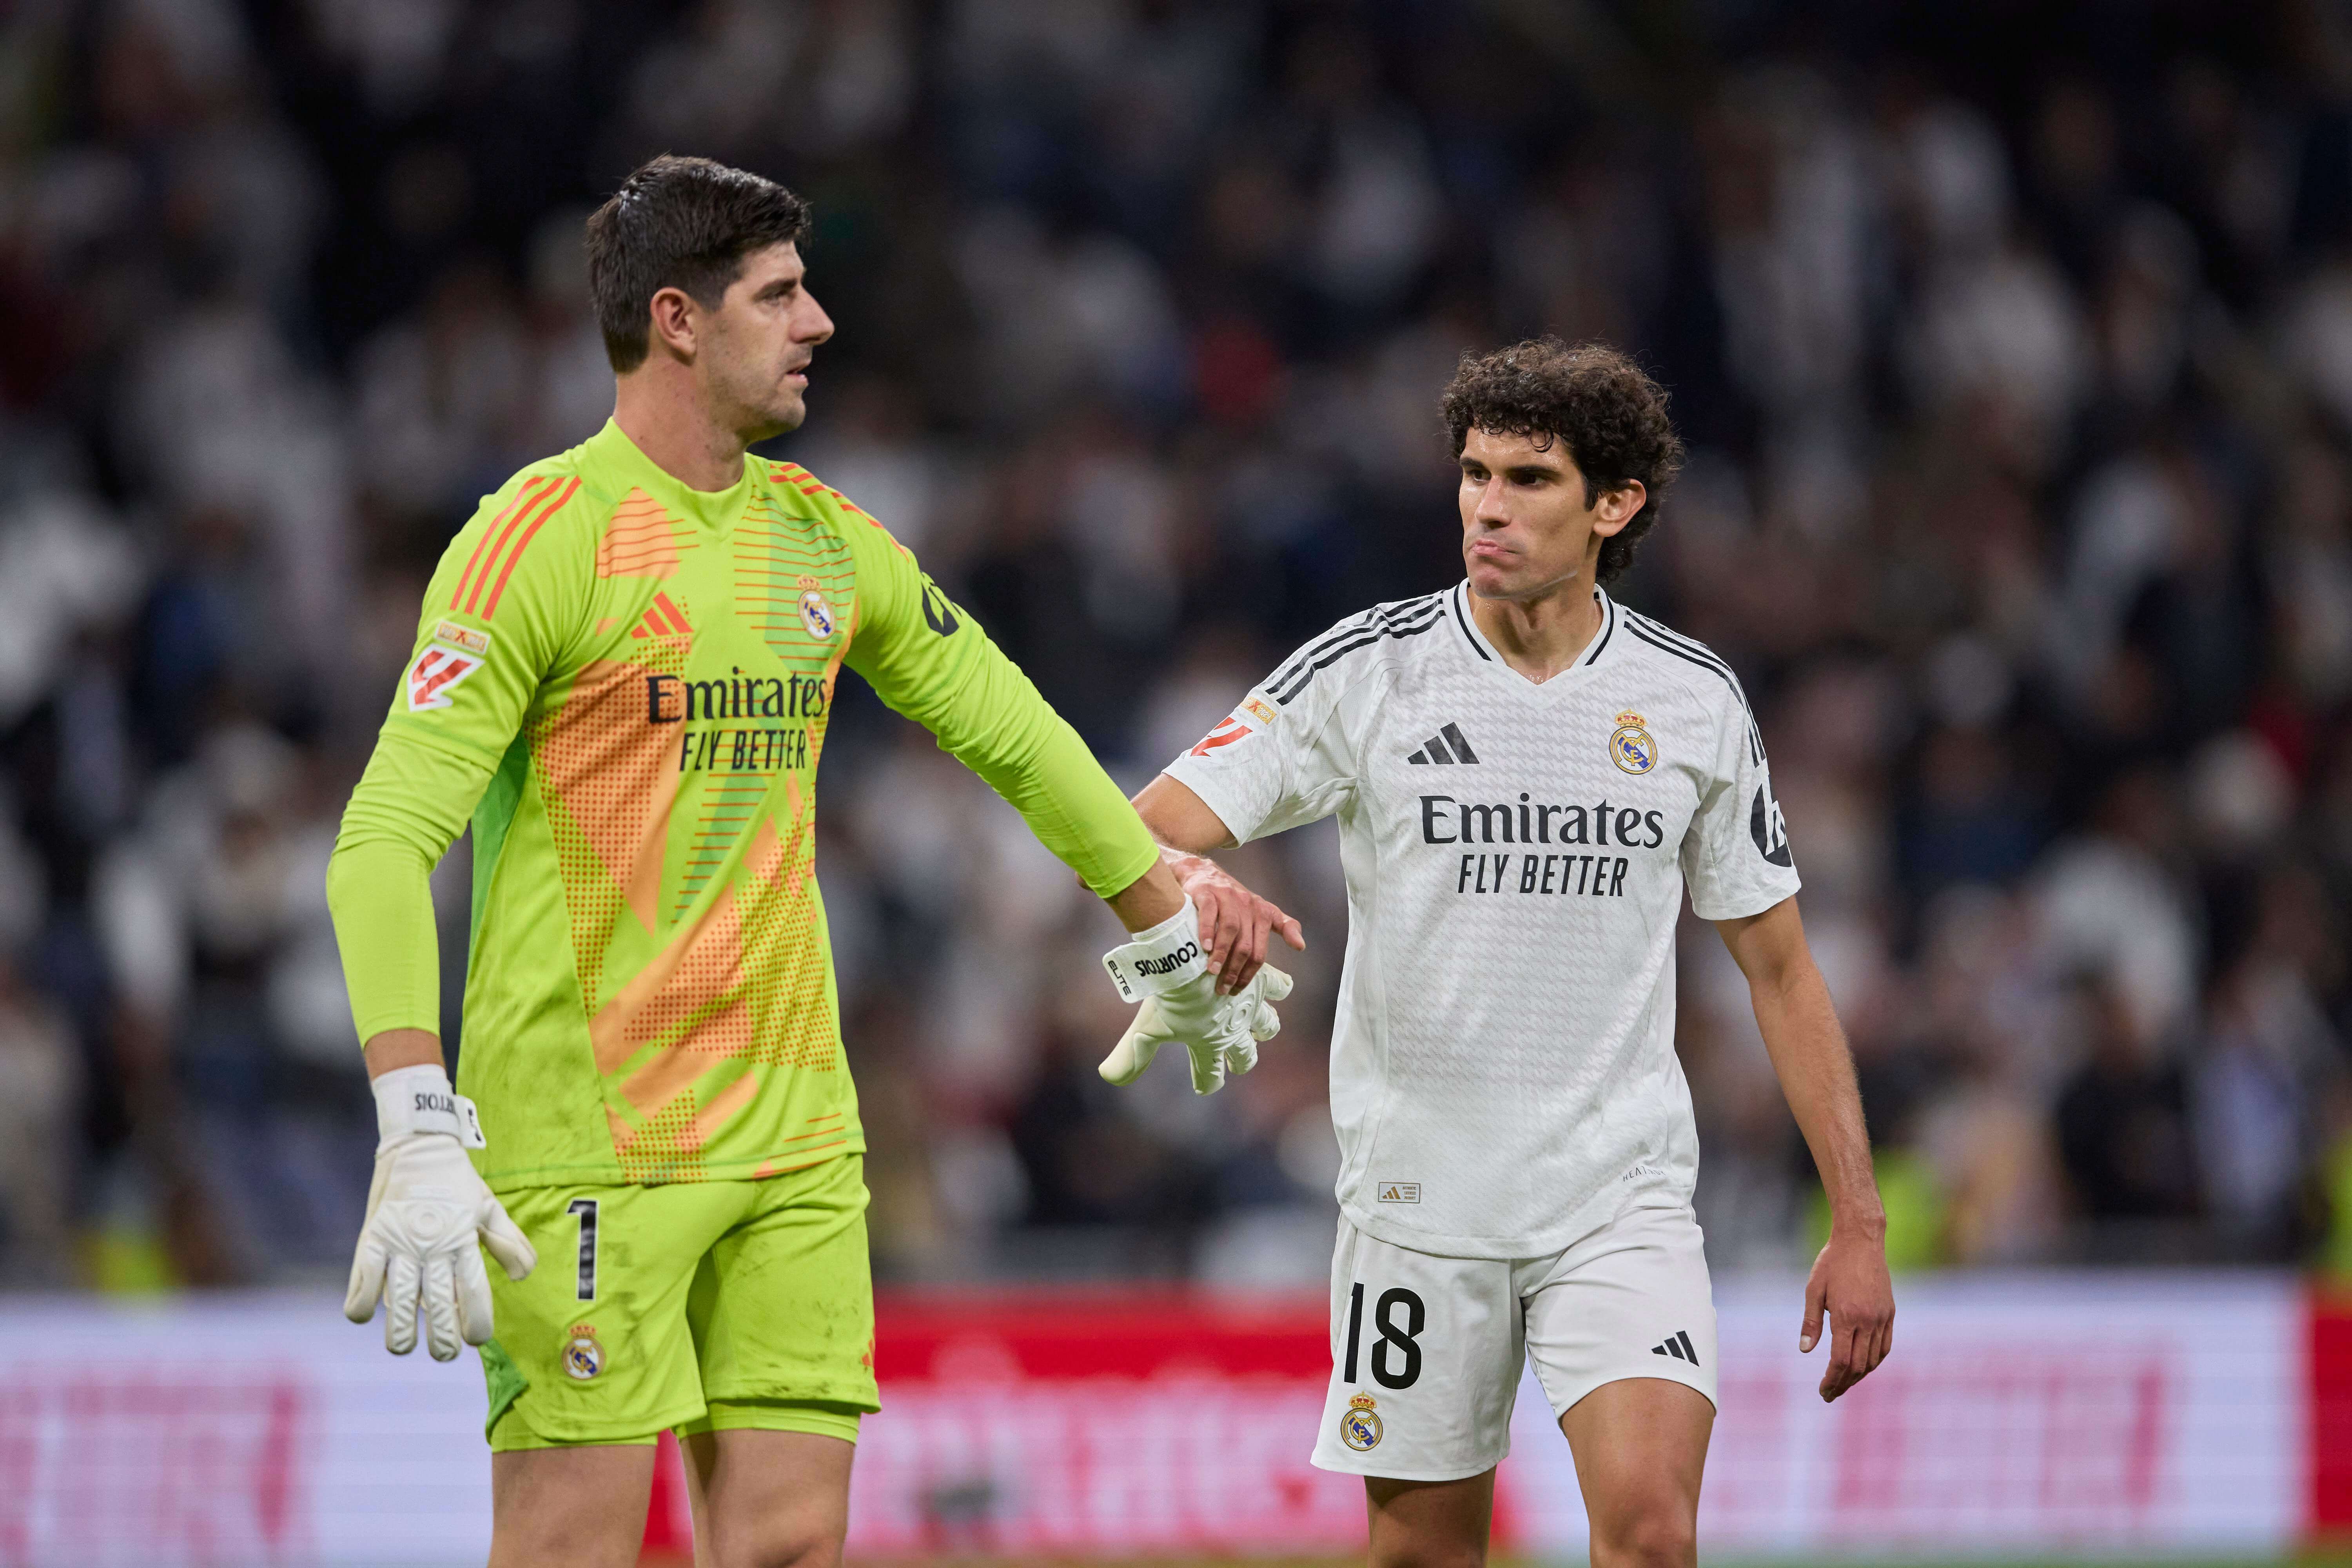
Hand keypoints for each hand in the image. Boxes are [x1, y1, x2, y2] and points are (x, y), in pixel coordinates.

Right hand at [346, 1066, 535, 1360]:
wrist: (419, 1144)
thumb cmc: (458, 1183)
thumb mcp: (489, 1207)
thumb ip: (508, 1242)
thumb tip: (521, 1277)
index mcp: (464, 1239)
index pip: (474, 1291)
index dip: (476, 1323)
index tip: (476, 1340)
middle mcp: (434, 1244)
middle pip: (437, 1305)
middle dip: (442, 1340)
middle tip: (444, 1353)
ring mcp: (400, 1241)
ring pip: (398, 1301)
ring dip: (400, 1334)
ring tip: (403, 1346)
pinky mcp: (372, 1235)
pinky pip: (363, 1278)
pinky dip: (361, 1302)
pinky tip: (365, 1314)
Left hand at [1101, 964, 1291, 1093]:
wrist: (1191, 960)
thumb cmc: (1167, 997)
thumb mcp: (1147, 1028)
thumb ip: (1130, 1054)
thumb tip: (1107, 1077)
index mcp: (1210, 1045)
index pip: (1211, 1073)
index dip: (1208, 1081)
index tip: (1206, 1085)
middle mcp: (1236, 1030)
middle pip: (1245, 1054)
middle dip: (1242, 1058)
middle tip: (1238, 1060)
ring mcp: (1251, 1006)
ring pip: (1268, 1023)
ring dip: (1264, 1025)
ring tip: (1261, 1023)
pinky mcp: (1263, 980)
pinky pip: (1282, 985)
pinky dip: (1283, 984)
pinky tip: (1281, 983)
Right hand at [1166, 851, 1304, 994]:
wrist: (1204, 873)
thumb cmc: (1234, 899)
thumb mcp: (1262, 910)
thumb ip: (1284, 927)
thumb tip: (1301, 947)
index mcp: (1264, 913)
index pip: (1260, 951)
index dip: (1249, 973)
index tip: (1237, 989)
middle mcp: (1248, 905)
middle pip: (1245, 944)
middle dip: (1234, 970)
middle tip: (1223, 987)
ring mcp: (1228, 898)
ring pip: (1230, 929)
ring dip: (1222, 953)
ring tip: (1212, 972)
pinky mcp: (1208, 892)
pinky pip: (1209, 913)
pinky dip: (1207, 931)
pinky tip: (1204, 947)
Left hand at [1799, 1221, 1893, 1400]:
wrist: (1861, 1240)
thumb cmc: (1832, 1263)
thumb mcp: (1813, 1289)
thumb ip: (1811, 1322)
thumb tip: (1805, 1350)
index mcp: (1846, 1316)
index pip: (1841, 1361)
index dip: (1831, 1380)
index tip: (1822, 1391)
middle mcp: (1868, 1321)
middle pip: (1857, 1365)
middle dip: (1843, 1384)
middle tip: (1829, 1394)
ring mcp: (1882, 1318)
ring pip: (1873, 1359)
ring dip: (1858, 1376)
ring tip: (1843, 1383)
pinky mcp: (1890, 1313)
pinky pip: (1885, 1346)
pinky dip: (1874, 1361)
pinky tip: (1862, 1366)